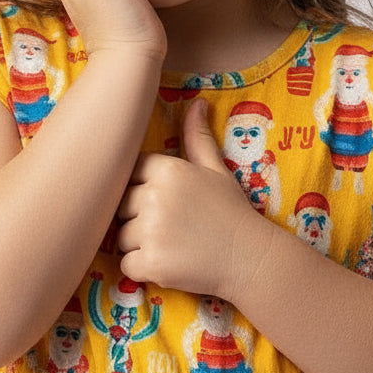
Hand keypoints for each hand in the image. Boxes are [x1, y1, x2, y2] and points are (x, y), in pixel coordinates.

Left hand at [115, 99, 271, 296]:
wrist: (251, 259)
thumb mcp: (216, 169)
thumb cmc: (231, 212)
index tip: (166, 202)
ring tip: (173, 245)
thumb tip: (197, 103)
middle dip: (138, 218)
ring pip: (121, 237)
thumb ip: (197, 137)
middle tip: (172, 227)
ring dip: (139, 245)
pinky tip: (169, 263)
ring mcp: (151, 231)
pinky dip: (142, 269)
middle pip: (121, 206)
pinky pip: (126, 265)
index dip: (143, 188)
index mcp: (168, 169)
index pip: (130, 172)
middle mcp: (155, 196)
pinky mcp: (151, 263)